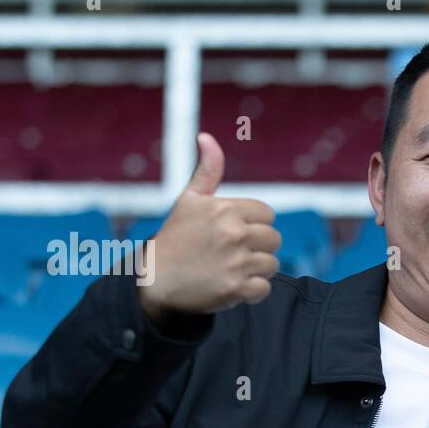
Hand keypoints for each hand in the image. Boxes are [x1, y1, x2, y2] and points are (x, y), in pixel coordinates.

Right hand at [138, 132, 282, 327]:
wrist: (154, 281)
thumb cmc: (175, 238)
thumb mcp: (189, 200)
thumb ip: (207, 170)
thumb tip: (206, 136)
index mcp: (226, 209)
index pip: (267, 214)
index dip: (253, 224)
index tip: (233, 233)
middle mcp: (234, 233)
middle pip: (274, 239)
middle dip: (257, 247)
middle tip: (232, 253)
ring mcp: (237, 262)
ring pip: (272, 264)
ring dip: (256, 269)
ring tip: (232, 269)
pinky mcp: (237, 289)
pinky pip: (264, 288)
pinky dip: (252, 291)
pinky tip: (233, 285)